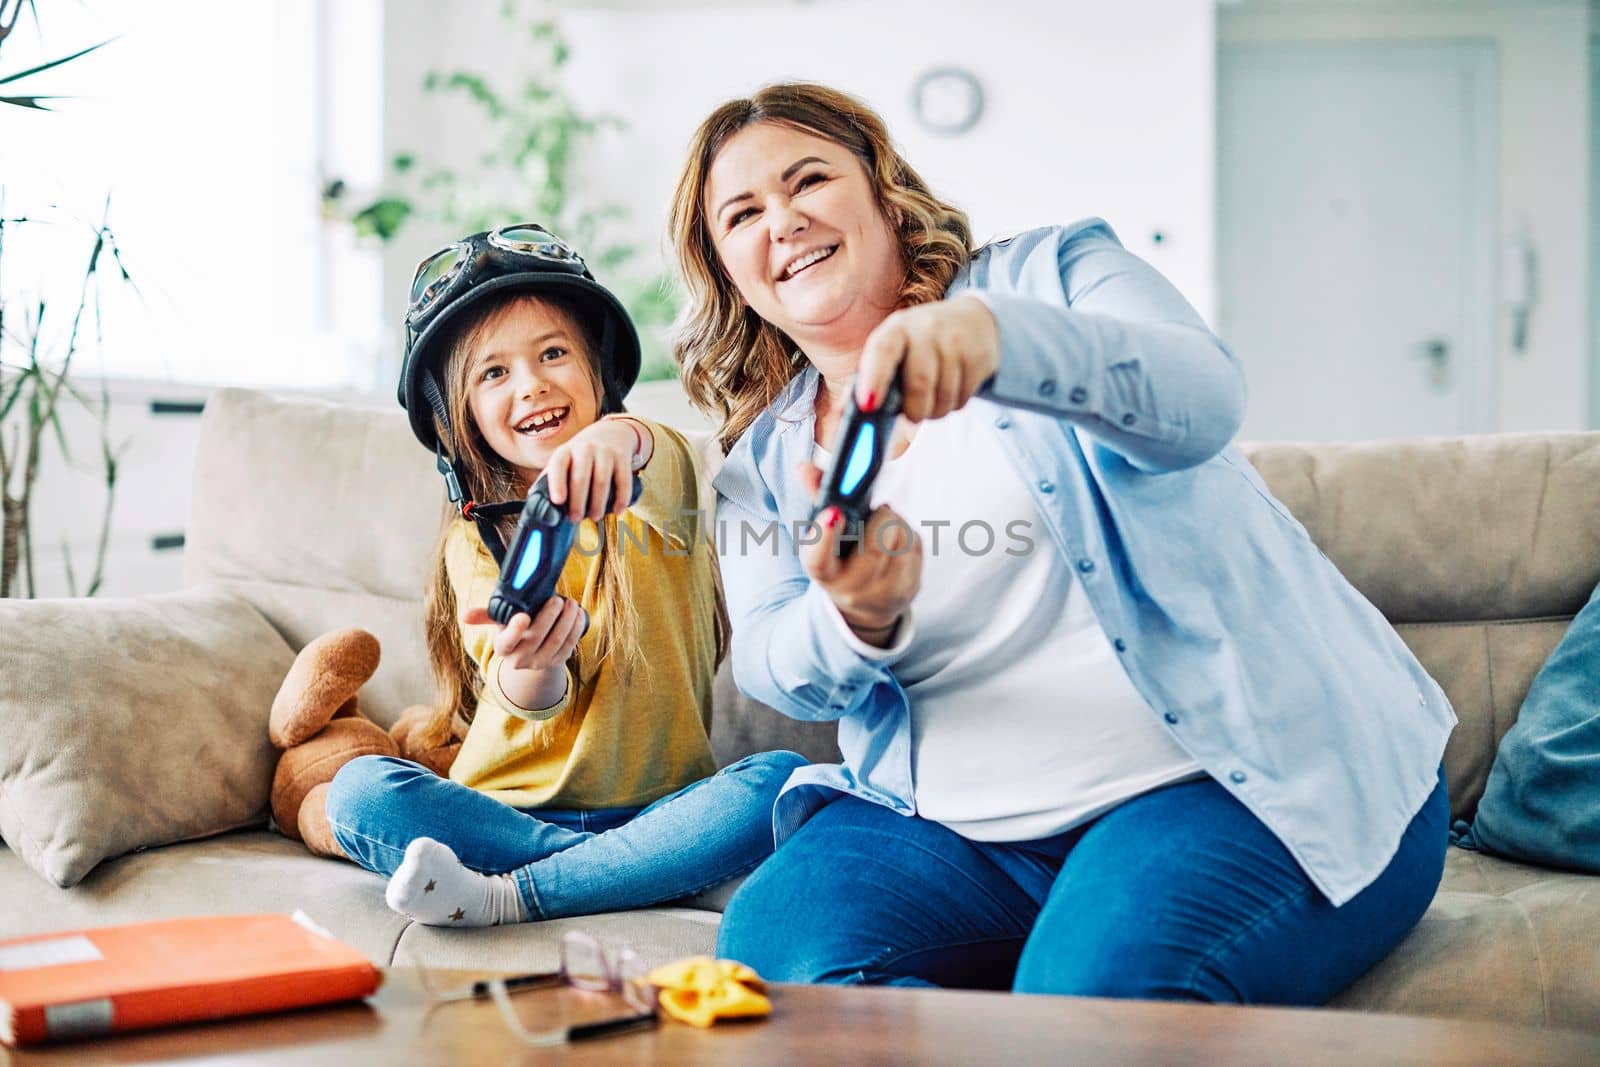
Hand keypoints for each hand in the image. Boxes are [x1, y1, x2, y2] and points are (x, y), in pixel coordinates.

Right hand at [461, 596, 584, 708]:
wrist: (532, 653)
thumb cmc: (515, 629)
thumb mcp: (500, 622)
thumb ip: (485, 615)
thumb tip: (464, 615)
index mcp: (503, 647)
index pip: (506, 642)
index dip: (515, 630)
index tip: (524, 616)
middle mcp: (520, 659)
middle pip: (536, 638)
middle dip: (548, 616)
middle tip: (557, 598)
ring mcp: (540, 663)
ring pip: (556, 641)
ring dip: (566, 620)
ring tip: (570, 603)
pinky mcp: (558, 662)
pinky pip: (569, 645)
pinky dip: (575, 628)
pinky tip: (577, 613)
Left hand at [541, 418, 645, 521]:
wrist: (610, 432)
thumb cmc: (581, 455)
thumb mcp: (565, 460)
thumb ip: (552, 478)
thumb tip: (536, 504)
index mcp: (565, 452)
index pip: (558, 465)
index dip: (557, 483)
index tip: (558, 501)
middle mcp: (584, 448)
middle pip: (581, 477)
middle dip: (578, 502)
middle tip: (576, 518)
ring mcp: (605, 452)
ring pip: (601, 480)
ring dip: (598, 503)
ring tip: (594, 517)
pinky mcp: (622, 457)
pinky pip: (623, 479)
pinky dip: (621, 498)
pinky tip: (617, 510)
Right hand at [798, 461, 920, 644]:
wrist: (866, 605)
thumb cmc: (843, 560)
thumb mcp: (826, 536)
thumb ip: (818, 498)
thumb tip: (804, 467)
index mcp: (824, 574)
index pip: (819, 559)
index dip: (825, 535)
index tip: (834, 511)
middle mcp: (852, 590)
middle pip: (875, 546)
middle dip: (881, 519)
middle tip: (879, 510)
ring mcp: (884, 594)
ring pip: (900, 540)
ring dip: (897, 524)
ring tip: (885, 529)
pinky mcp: (911, 588)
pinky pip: (915, 547)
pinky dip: (908, 535)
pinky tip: (898, 542)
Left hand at [855, 295, 999, 421]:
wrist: (971, 322)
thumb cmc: (919, 345)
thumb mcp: (892, 352)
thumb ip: (868, 380)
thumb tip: (842, 415)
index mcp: (895, 329)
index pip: (882, 351)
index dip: (874, 379)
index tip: (868, 406)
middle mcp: (925, 330)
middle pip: (920, 382)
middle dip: (915, 410)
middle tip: (913, 416)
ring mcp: (955, 341)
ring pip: (944, 396)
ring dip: (936, 410)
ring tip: (932, 401)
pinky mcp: (979, 355)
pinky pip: (964, 397)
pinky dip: (954, 405)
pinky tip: (951, 390)